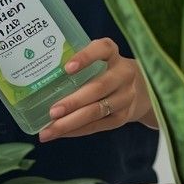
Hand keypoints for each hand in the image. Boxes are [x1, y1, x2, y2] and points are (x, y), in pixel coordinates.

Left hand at [39, 38, 157, 142]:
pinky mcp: (123, 116)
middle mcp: (123, 74)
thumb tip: (39, 76)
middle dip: (73, 102)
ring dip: (71, 122)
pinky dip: (77, 131)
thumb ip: (79, 64)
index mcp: (113, 54)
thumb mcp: (99, 60)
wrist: (143, 90)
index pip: (102, 49)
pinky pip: (98, 126)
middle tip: (51, 112)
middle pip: (98, 88)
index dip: (85, 57)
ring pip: (97, 111)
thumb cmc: (107, 71)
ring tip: (49, 131)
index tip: (66, 68)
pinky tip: (61, 134)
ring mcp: (125, 97)